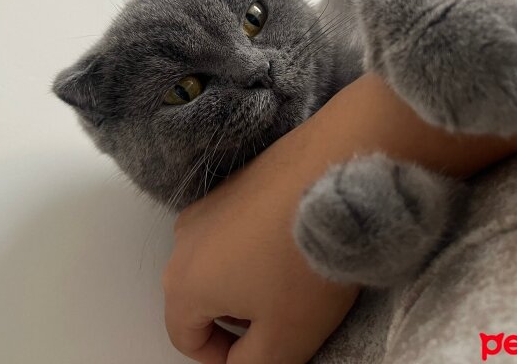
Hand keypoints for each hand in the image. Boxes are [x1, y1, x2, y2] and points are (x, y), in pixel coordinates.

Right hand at [162, 119, 359, 363]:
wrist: (334, 172)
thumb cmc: (306, 260)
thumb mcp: (285, 339)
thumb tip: (241, 361)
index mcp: (183, 284)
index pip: (185, 339)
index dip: (221, 358)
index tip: (260, 354)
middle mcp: (183, 241)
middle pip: (198, 299)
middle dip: (235, 319)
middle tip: (281, 320)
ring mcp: (207, 206)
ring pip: (217, 264)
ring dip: (245, 282)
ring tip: (292, 280)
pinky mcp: (233, 184)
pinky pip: (233, 230)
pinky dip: (255, 248)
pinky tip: (293, 245)